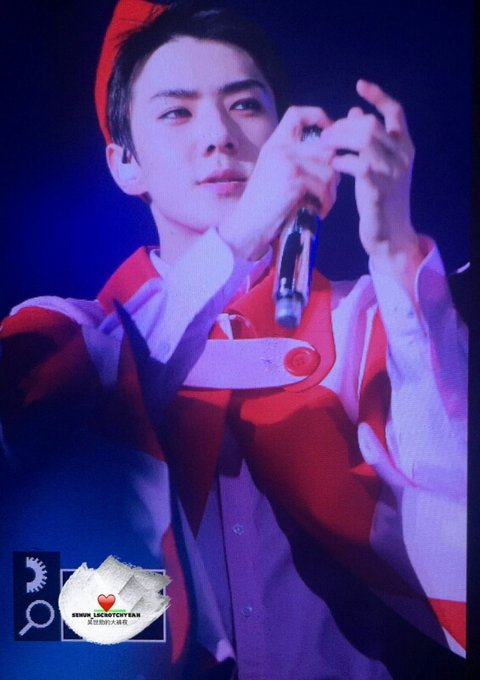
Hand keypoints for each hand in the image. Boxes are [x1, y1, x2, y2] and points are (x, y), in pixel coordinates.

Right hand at [218, 106, 338, 260]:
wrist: (247, 226)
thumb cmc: (264, 205)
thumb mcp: (274, 173)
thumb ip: (295, 159)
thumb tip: (331, 153)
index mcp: (274, 144)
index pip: (298, 114)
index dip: (319, 117)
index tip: (330, 134)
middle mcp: (280, 148)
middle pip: (325, 147)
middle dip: (334, 169)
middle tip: (330, 189)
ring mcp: (287, 163)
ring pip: (329, 168)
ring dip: (331, 190)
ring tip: (323, 204)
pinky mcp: (294, 180)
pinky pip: (324, 186)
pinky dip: (325, 202)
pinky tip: (318, 212)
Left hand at [321, 80, 423, 280]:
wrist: (391, 235)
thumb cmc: (381, 199)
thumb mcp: (379, 167)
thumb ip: (369, 140)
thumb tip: (355, 112)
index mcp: (405, 147)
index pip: (396, 112)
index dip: (378, 96)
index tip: (359, 85)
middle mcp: (402, 156)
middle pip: (371, 125)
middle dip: (344, 126)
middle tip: (325, 134)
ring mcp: (391, 173)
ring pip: (365, 140)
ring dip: (339, 140)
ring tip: (323, 147)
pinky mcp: (377, 190)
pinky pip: (356, 165)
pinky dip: (340, 161)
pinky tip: (332, 165)